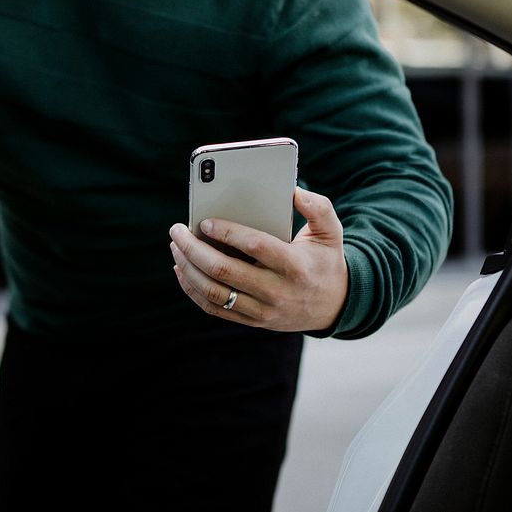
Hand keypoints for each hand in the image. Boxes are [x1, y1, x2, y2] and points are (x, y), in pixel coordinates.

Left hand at [169, 187, 347, 331]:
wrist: (334, 306)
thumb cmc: (325, 261)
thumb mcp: (331, 232)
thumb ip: (317, 207)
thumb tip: (293, 190)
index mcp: (295, 266)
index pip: (255, 247)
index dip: (227, 232)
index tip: (205, 222)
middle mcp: (277, 291)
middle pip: (224, 271)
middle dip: (193, 248)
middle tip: (177, 230)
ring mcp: (262, 310)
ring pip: (213, 292)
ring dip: (188, 268)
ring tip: (176, 246)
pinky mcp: (252, 321)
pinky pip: (214, 308)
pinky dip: (192, 289)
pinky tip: (182, 269)